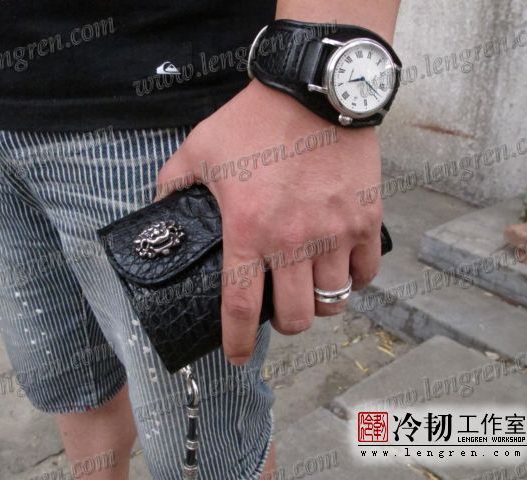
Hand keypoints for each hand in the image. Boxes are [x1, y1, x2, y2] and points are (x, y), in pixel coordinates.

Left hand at [157, 80, 382, 364]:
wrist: (312, 90)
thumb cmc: (253, 121)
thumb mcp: (198, 149)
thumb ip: (172, 185)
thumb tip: (159, 211)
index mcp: (248, 232)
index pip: (242, 308)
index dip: (239, 342)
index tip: (238, 356)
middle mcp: (293, 242)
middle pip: (297, 316)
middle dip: (287, 324)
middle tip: (281, 310)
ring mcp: (334, 232)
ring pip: (335, 300)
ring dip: (321, 304)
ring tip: (311, 289)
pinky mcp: (364, 219)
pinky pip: (367, 272)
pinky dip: (355, 279)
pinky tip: (343, 267)